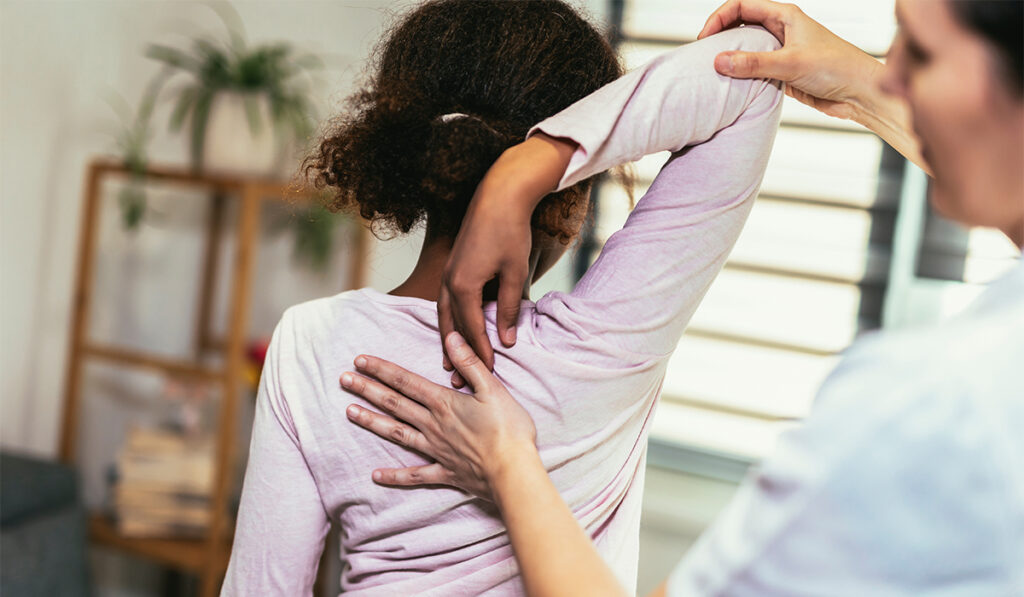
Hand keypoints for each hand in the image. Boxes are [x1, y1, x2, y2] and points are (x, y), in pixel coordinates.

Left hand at [342, 332, 538, 499]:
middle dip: (368, 390)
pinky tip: (375, 476)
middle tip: (344, 380)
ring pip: (397, 434)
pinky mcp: (445, 472)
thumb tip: (451, 337)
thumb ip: (469, 363)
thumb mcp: (493, 388)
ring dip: (372, 423)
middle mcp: (434, 425)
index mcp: (445, 403)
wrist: (514, 471)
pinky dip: (395, 476)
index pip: (407, 382)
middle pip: (395, 404)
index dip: (382, 370)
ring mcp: (436, 450)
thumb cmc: (509, 429)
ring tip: (350, 413)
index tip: (360, 361)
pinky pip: (415, 475)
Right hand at [438, 134, 575, 384]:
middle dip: (456, 354)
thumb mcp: (515, 272)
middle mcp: (450, 282)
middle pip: (451, 327)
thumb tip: (507, 340)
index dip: (481, 354)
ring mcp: (447, 273)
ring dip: (448, 339)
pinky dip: (448, 319)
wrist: (498, 194)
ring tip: (449, 361)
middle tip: (457, 380)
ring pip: (443, 315)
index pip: (472, 330)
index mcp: (464, 286)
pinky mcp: (451, 266)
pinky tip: (453, 327)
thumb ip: (509, 308)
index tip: (488, 375)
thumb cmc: (510, 231)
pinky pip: (445, 301)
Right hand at [698, 0, 927, 171]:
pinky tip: (731, 88)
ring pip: (745, 50)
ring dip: (729, 59)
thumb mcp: (791, 63)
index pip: (741, 6)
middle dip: (719, 37)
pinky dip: (740, 77)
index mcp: (785, 16)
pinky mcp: (781, 73)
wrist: (859, 94)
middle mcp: (781, 31)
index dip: (719, 18)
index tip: (705, 38)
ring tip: (712, 73)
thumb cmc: (837, 68)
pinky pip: (753, 71)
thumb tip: (719, 60)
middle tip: (703, 56)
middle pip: (739, 26)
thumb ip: (753, 63)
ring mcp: (780, 52)